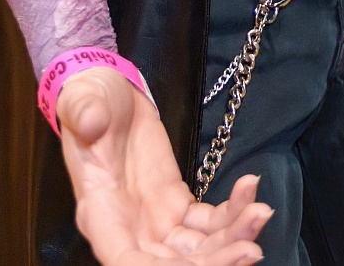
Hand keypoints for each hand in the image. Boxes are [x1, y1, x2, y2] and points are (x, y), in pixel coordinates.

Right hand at [58, 68, 270, 265]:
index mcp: (100, 215)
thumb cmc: (90, 101)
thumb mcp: (83, 101)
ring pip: (197, 249)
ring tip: (261, 212)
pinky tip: (250, 188)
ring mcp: (156, 221)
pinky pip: (209, 222)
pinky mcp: (177, 204)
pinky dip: (233, 213)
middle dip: (211, 263)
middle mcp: (130, 230)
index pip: (126, 261)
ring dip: (231, 240)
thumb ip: (83, 113)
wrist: (110, 95)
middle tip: (250, 249)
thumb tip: (89, 121)